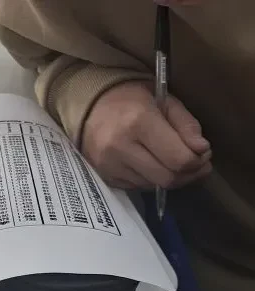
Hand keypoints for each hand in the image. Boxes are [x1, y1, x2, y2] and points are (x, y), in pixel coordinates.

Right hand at [82, 81, 211, 190]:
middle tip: (197, 164)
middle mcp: (122, 149)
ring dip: (171, 177)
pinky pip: (140, 187)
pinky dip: (153, 179)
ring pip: (154, 186)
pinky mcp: (108, 179)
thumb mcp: (165, 101)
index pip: (178, 159)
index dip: (197, 162)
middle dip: (188, 174)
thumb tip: (202, 151)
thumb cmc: (133, 99)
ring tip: (175, 162)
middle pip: (167, 178)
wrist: (91, 108)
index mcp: (139, 123)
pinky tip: (155, 165)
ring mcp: (112, 167)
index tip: (204, 154)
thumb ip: (186, 125)